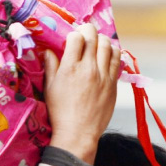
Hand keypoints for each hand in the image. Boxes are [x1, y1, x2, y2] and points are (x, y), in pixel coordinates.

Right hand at [44, 24, 120, 163]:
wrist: (78, 134)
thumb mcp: (50, 89)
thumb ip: (51, 67)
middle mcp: (88, 69)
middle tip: (85, 37)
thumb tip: (49, 51)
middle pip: (93, 36)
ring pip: (108, 45)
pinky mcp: (113, 85)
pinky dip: (113, 54)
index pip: (76, 37)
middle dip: (88, 31)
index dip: (74, 35)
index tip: (72, 40)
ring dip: (102, 41)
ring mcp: (103, 76)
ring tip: (97, 46)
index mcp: (70, 68)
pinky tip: (107, 57)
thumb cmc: (60, 113)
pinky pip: (117, 60)